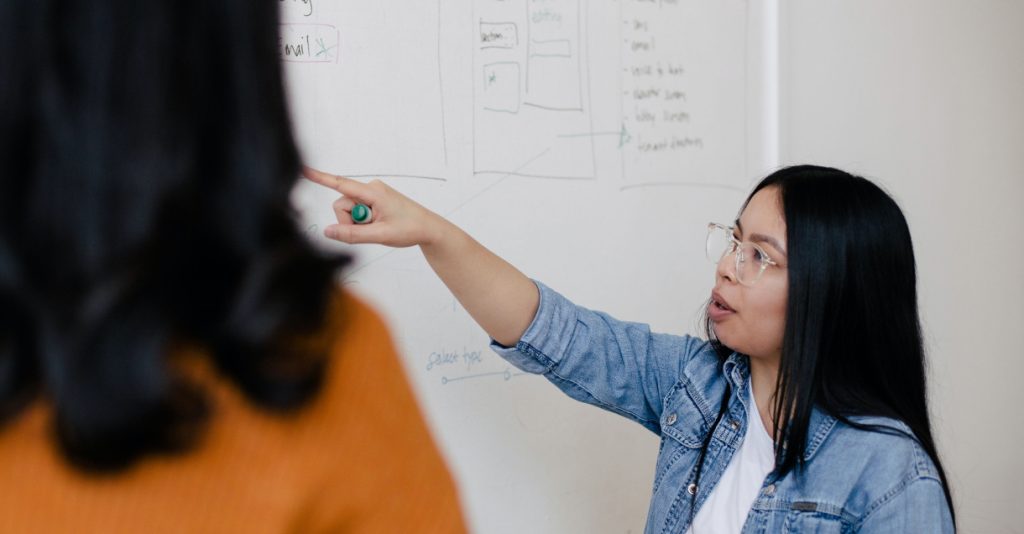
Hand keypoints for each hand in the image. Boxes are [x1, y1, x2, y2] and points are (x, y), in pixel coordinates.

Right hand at [302, 167, 445, 247]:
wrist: (428, 228)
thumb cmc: (410, 228)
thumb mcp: (380, 235)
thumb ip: (352, 235)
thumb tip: (328, 231)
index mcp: (373, 192)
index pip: (341, 183)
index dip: (320, 178)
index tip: (303, 169)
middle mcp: (370, 188)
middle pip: (342, 204)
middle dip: (349, 221)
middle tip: (370, 231)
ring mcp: (372, 194)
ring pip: (348, 210)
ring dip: (358, 223)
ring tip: (378, 227)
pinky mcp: (373, 200)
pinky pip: (357, 211)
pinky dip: (363, 221)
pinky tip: (378, 224)